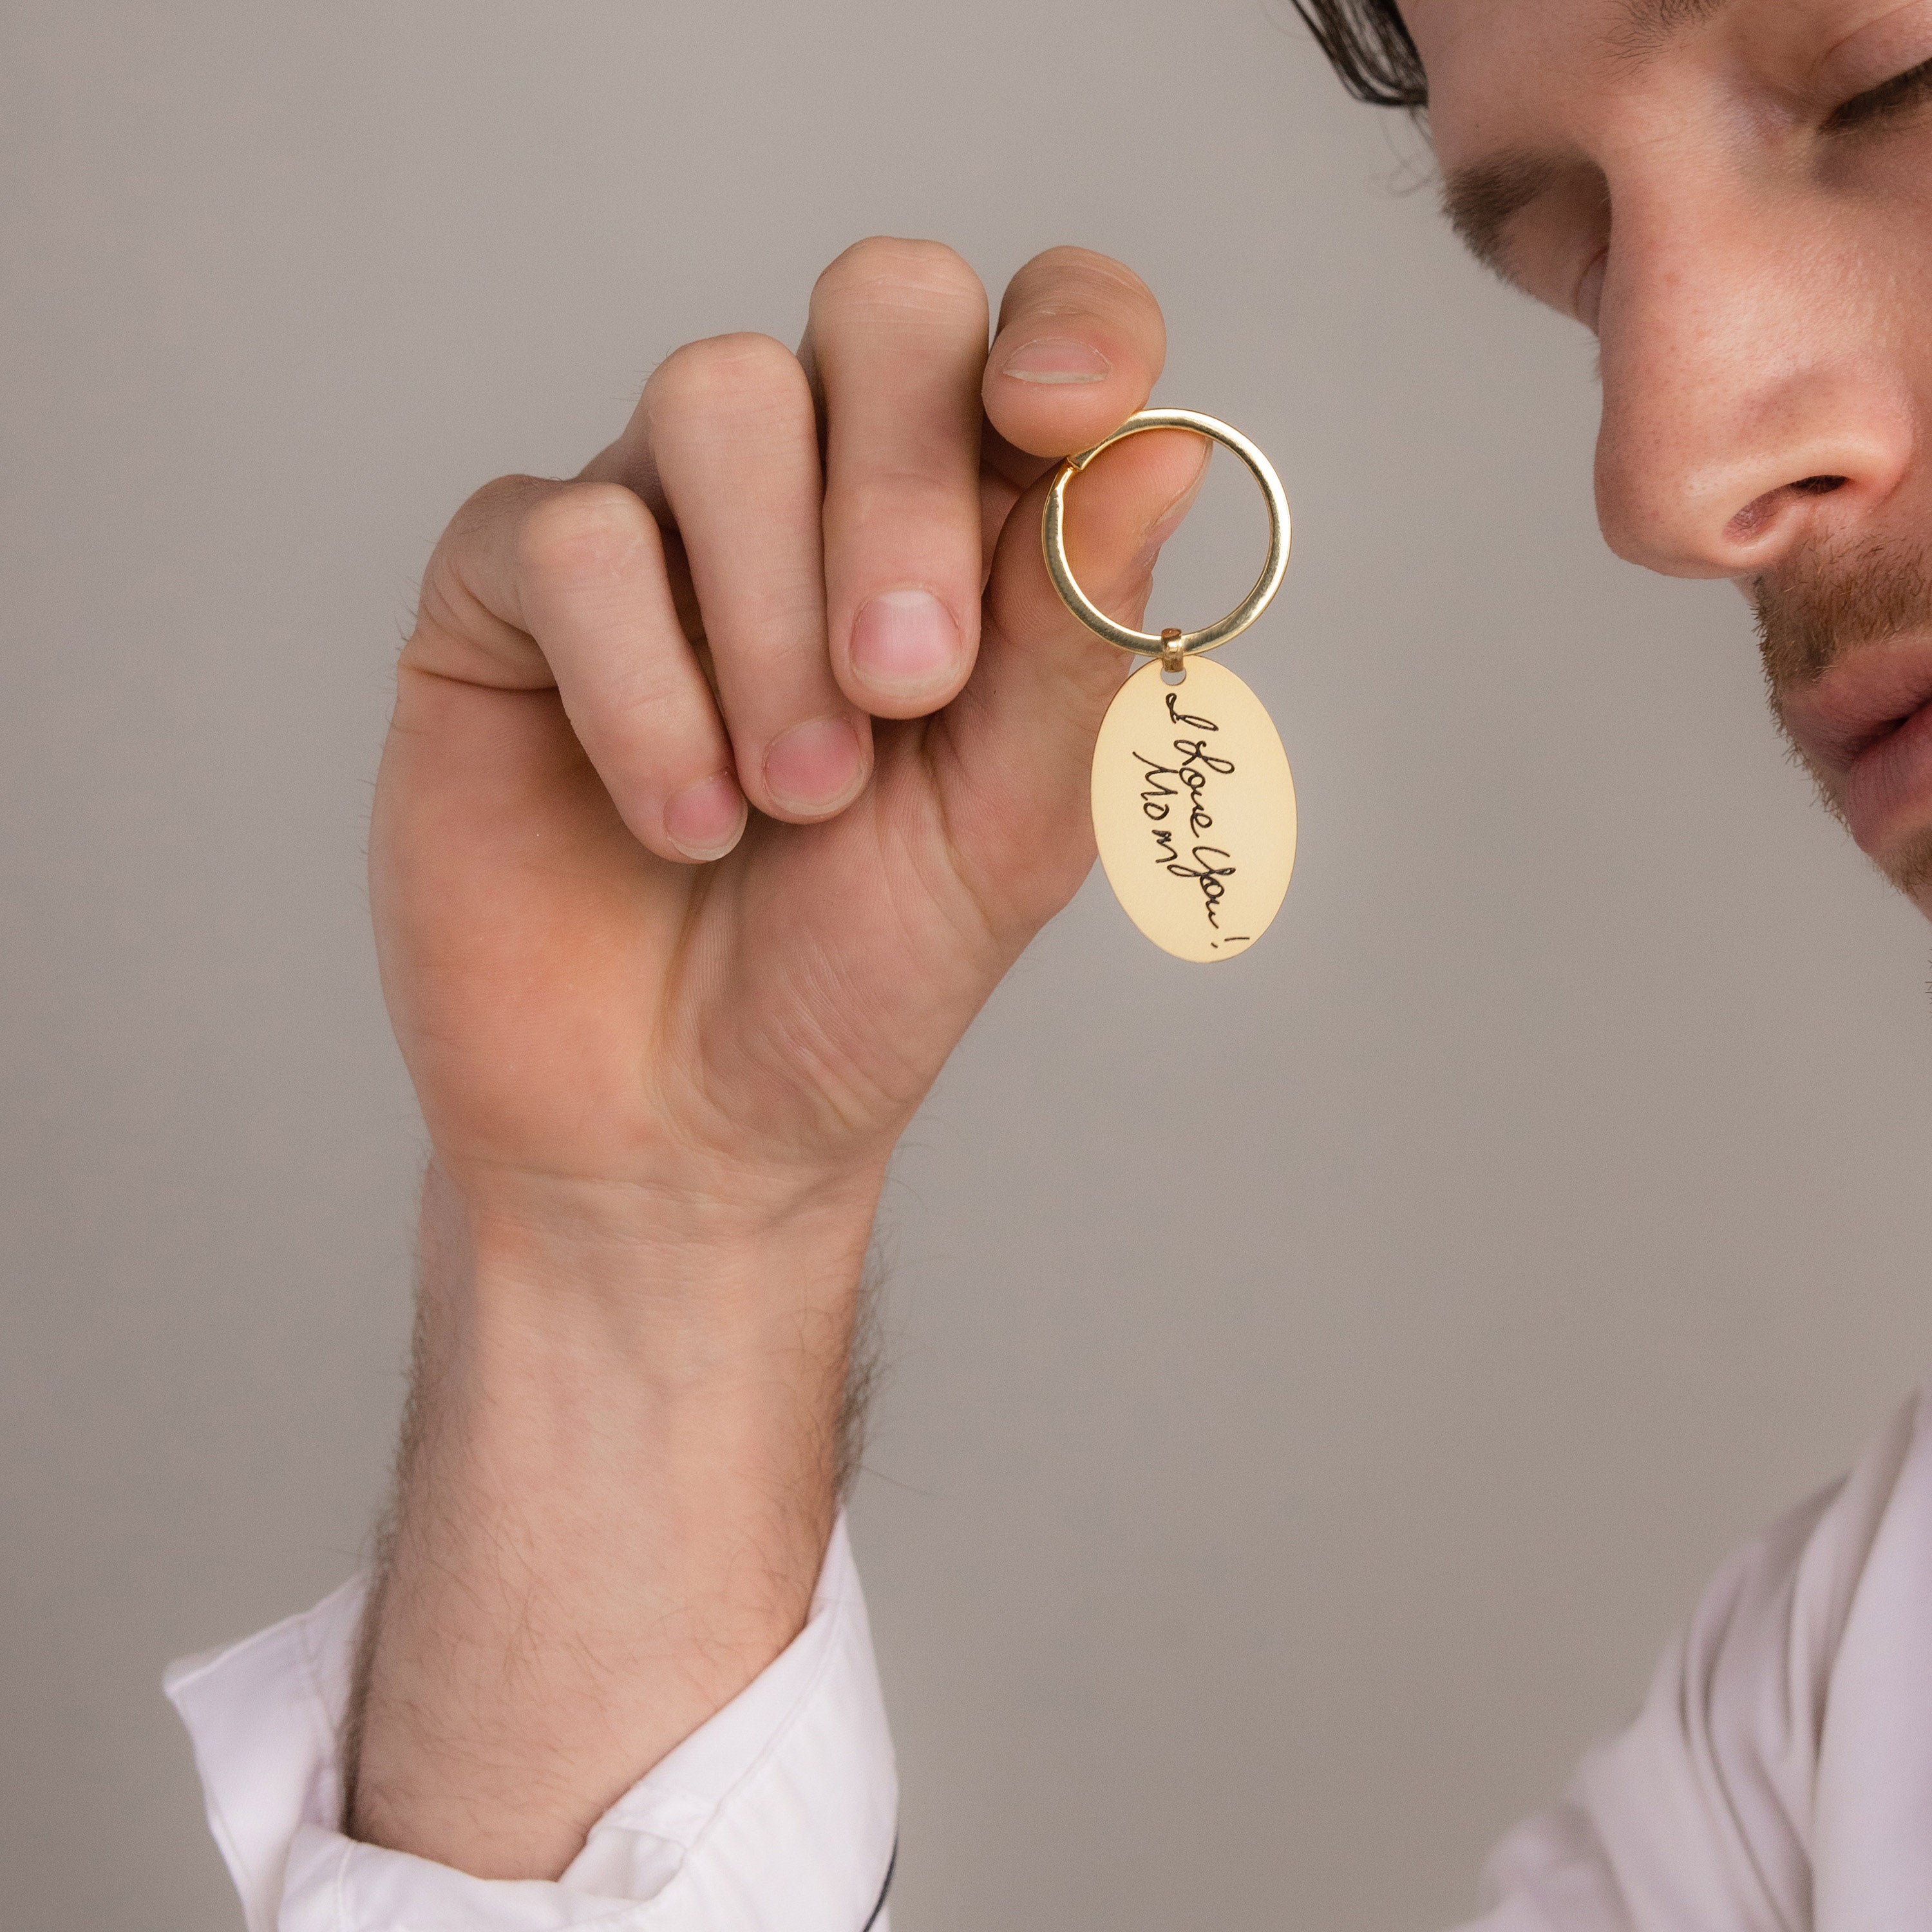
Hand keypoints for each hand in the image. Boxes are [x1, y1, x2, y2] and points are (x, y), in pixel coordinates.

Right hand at [370, 240, 1205, 1244]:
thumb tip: (1166, 442)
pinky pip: (568, 534)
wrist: (681, 1128)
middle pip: (881, 309)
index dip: (1069, 329)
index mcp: (964, 534)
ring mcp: (657, 526)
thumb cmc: (857, 980)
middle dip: (904, 491)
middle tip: (908, 689)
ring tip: (793, 794)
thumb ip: (1078, 637)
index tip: (1058, 418)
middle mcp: (812, 494)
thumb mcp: (1011, 824)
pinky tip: (679, 818)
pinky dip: (640, 687)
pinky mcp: (507, 591)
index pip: (1034, 330)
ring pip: (717, 393)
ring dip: (772, 614)